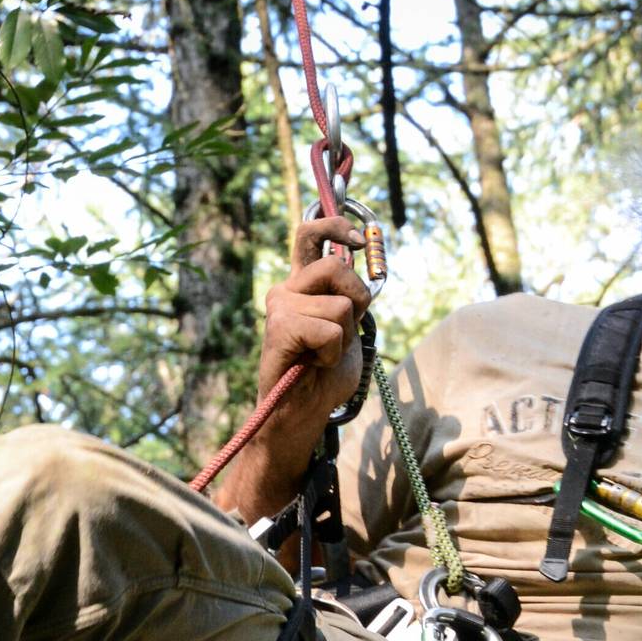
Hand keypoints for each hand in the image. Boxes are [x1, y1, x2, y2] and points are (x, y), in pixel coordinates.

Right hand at [256, 215, 374, 425]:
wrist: (299, 415)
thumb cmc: (322, 378)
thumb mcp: (347, 329)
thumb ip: (351, 299)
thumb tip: (362, 262)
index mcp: (301, 286)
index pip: (309, 234)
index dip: (336, 225)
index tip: (359, 241)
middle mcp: (286, 290)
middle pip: (336, 267)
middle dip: (358, 301)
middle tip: (343, 334)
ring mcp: (279, 307)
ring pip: (342, 304)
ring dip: (344, 337)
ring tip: (323, 356)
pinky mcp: (279, 328)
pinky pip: (330, 329)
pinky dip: (333, 353)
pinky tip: (313, 365)